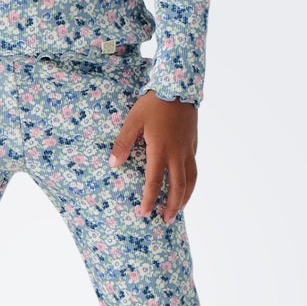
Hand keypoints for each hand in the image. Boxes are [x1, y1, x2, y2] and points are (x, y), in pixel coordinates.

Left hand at [108, 91, 197, 223]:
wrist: (179, 85)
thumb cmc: (153, 103)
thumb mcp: (133, 121)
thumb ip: (122, 143)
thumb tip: (113, 165)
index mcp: (161, 149)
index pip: (155, 182)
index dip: (149, 200)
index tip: (144, 213)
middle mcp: (177, 153)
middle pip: (179, 187)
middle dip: (172, 206)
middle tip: (166, 220)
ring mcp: (188, 148)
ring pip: (191, 179)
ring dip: (185, 197)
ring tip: (179, 209)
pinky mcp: (193, 143)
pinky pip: (194, 167)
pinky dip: (190, 181)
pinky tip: (185, 186)